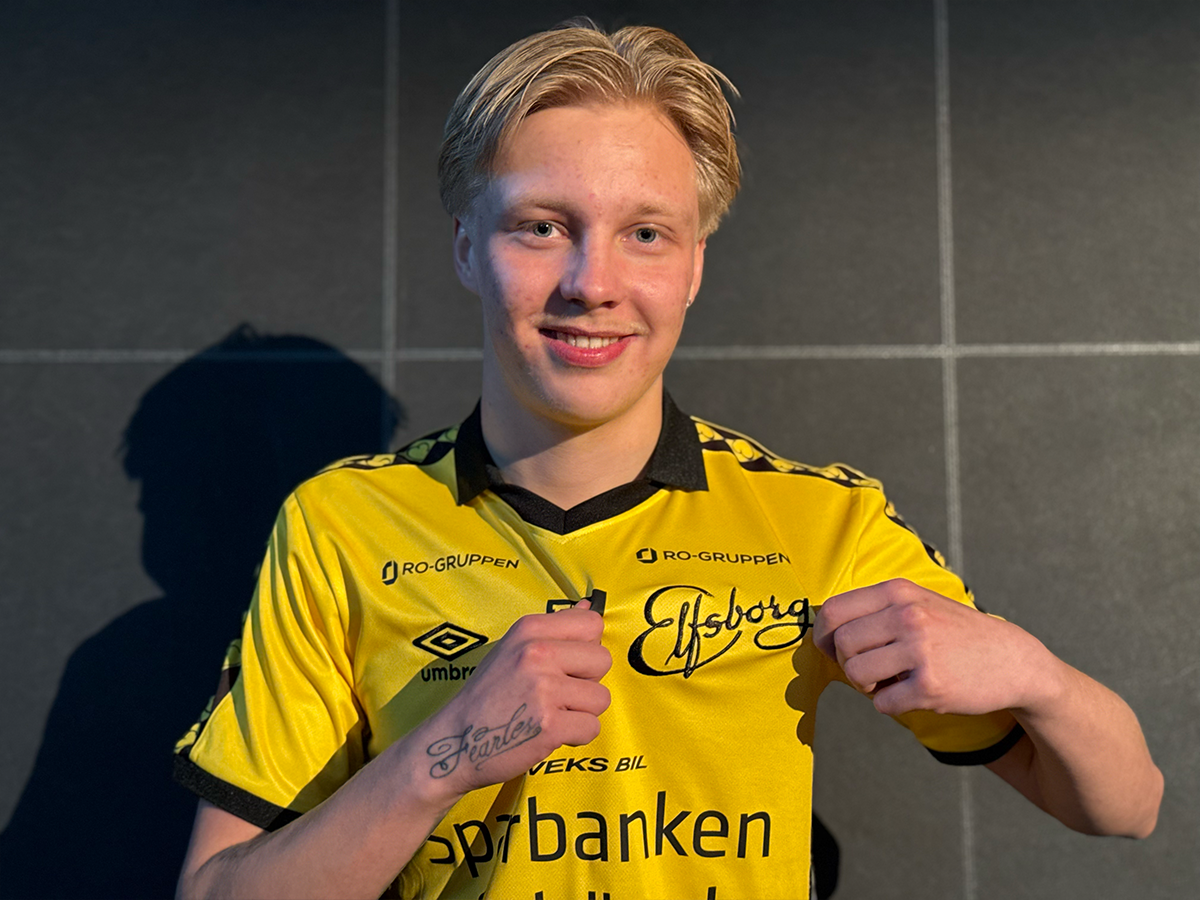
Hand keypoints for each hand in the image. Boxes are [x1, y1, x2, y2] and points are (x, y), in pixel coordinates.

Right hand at [411, 602, 611, 798]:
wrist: (455, 741)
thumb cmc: (488, 695)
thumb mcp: (513, 649)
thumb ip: (554, 630)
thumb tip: (591, 607)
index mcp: (530, 629)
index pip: (593, 624)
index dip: (586, 648)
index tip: (566, 665)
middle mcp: (537, 652)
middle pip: (603, 660)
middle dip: (588, 682)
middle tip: (558, 694)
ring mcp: (544, 689)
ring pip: (601, 698)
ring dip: (582, 712)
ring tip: (551, 714)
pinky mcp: (550, 726)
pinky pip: (592, 728)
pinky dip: (575, 737)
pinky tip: (548, 733)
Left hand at [814, 579, 1049, 717]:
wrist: (1013, 660)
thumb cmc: (956, 632)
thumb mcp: (918, 602)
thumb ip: (875, 610)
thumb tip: (825, 632)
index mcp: (898, 592)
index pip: (834, 611)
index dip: (822, 635)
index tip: (829, 648)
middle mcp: (907, 616)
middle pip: (841, 645)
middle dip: (847, 663)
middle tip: (869, 669)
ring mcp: (920, 651)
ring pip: (856, 674)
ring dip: (866, 685)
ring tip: (888, 681)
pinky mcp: (930, 686)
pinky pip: (882, 703)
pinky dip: (890, 704)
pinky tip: (911, 694)